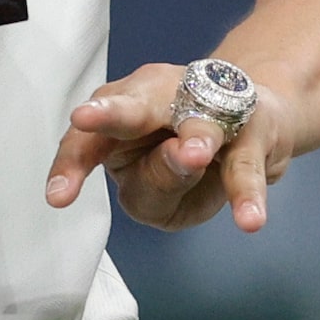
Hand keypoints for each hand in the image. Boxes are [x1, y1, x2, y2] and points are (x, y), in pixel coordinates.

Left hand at [43, 61, 295, 232]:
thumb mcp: (159, 183)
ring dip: (193, 139)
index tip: (58, 196)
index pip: (90, 142)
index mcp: (125, 116)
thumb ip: (156, 182)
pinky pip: (246, 163)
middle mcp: (162, 99)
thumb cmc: (187, 149)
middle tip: (86, 118)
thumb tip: (179, 161)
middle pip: (134, 109)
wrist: (260, 114)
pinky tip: (250, 219)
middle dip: (112, 115)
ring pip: (196, 126)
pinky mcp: (256, 124)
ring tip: (194, 155)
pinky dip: (247, 190)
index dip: (72, 163)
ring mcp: (211, 108)